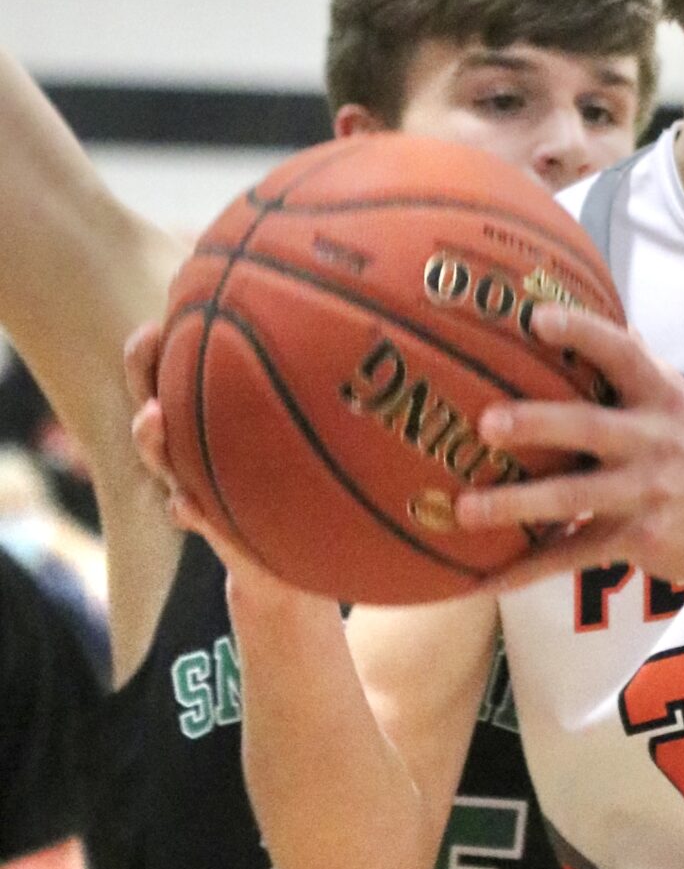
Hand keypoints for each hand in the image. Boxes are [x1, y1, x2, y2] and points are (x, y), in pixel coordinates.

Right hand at [123, 322, 310, 613]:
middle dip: (142, 371)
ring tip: (152, 417)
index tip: (162, 312)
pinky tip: (186, 504)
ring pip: (159, 454)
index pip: (176, 366)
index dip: (159, 340)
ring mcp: (192, 481)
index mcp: (211, 412)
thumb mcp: (306, 433)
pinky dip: (184, 508)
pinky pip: (185, 512)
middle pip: (154, 396)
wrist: (294, 556)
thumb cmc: (301, 480)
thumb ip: (311, 391)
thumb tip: (355, 324)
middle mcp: (192, 442)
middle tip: (144, 342)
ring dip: (150, 436)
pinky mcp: (206, 521)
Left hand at [460, 306, 683, 588]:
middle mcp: (653, 439)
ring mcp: (645, 492)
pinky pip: (572, 555)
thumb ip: (632, 362)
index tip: (535, 319)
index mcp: (659, 394)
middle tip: (486, 423)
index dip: (580, 333)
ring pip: (573, 497)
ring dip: (517, 504)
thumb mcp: (675, 398)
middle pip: (588, 427)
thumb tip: (592, 305)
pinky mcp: (637, 539)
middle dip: (537, 423)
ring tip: (466, 507)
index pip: (621, 352)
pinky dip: (526, 570)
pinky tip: (484, 580)